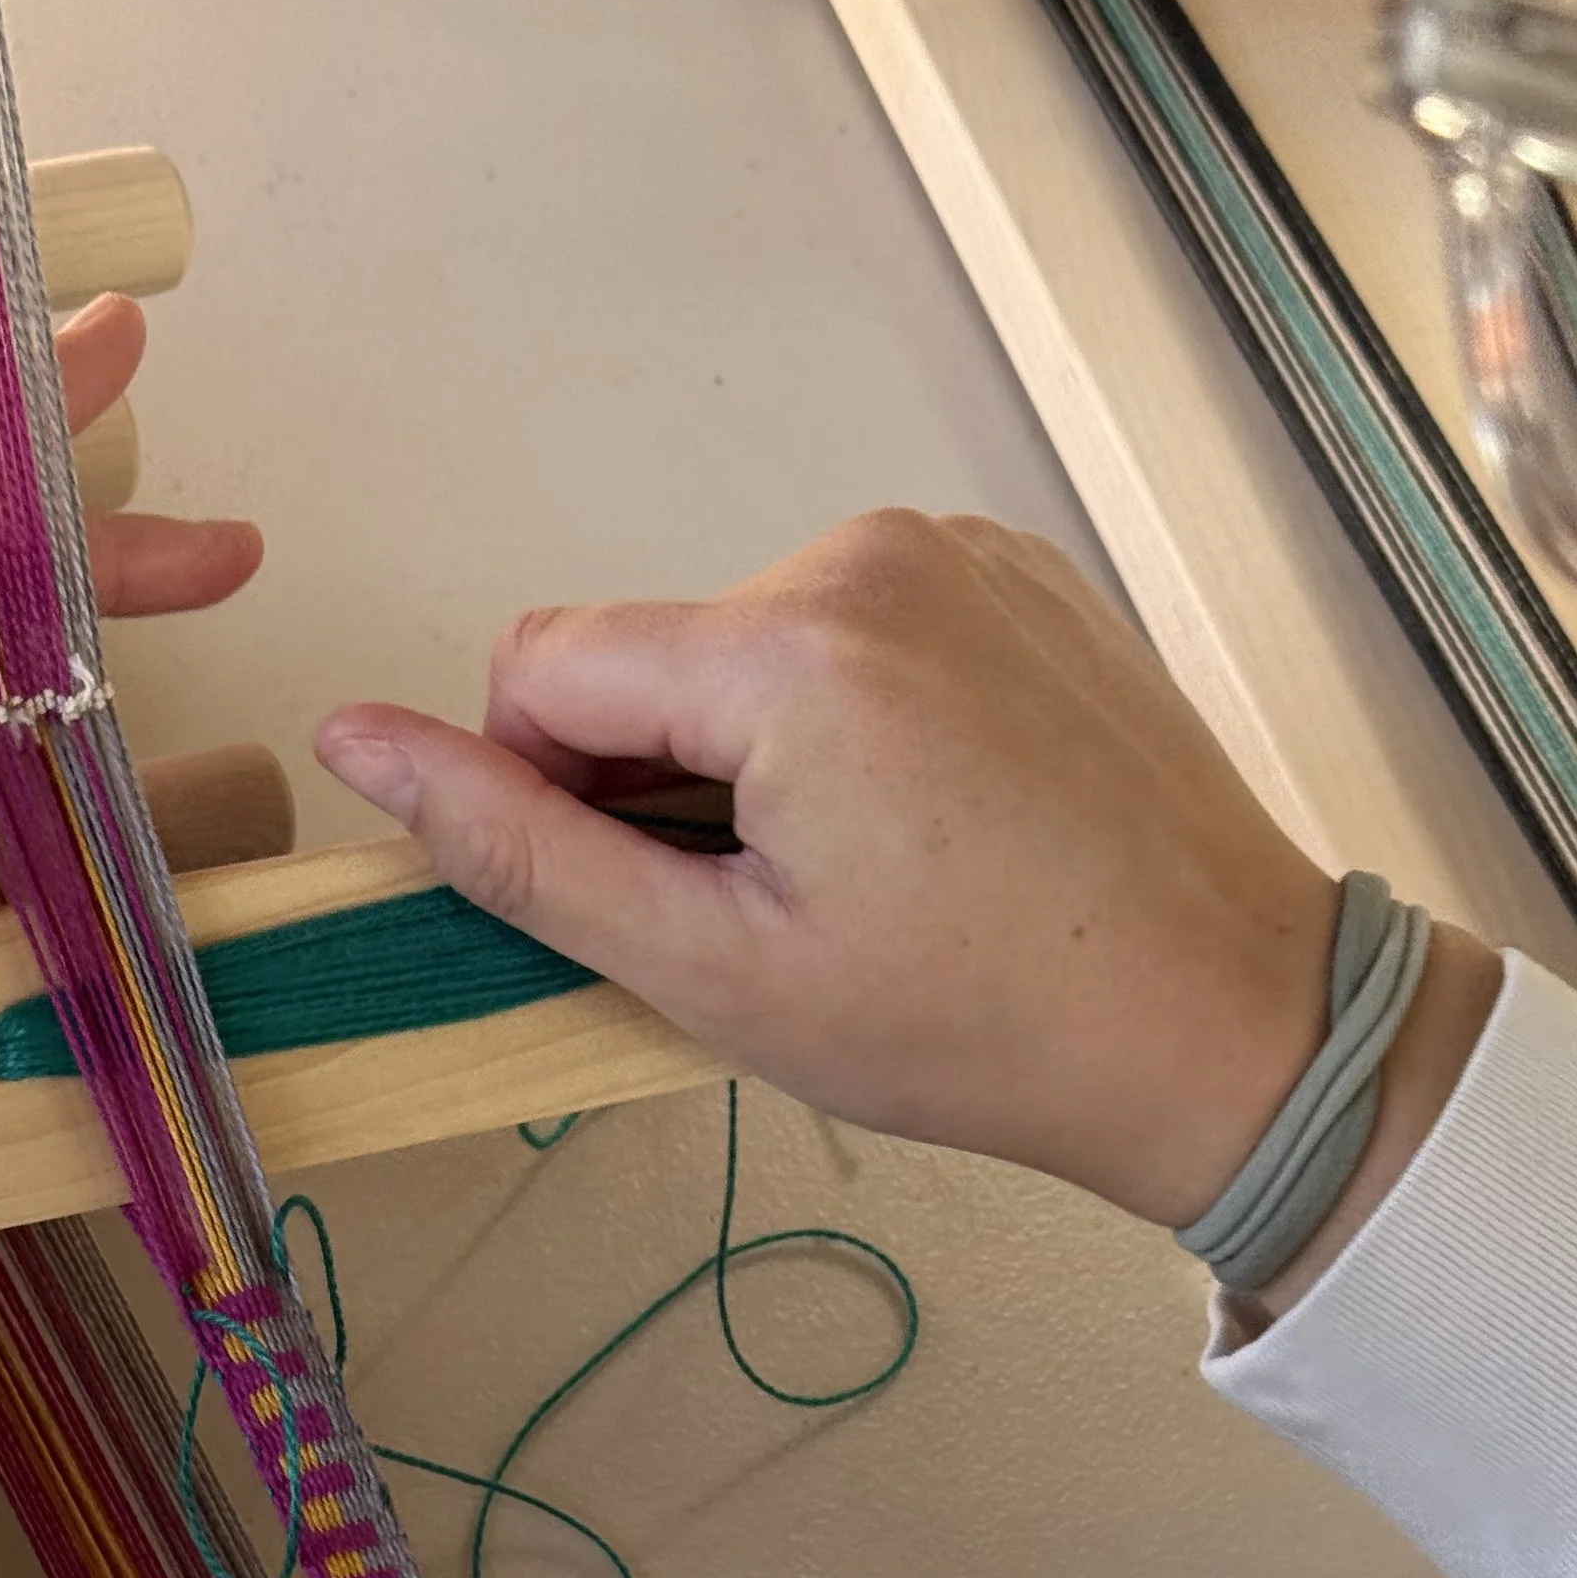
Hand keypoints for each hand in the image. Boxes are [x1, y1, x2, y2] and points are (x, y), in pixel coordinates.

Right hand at [317, 511, 1499, 1308]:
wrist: (1222, 1018)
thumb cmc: (972, 1025)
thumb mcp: (712, 969)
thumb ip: (517, 850)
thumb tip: (354, 740)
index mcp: (783, 649)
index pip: (540, 664)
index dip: (544, 793)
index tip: (645, 898)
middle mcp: (868, 555)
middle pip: (650, 652)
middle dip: (664, 776)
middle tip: (776, 913)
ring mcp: (958, 552)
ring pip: (749, 644)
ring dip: (757, 751)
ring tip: (868, 873)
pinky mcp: (1021, 573)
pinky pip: (857, 626)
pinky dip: (852, 717)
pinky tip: (932, 820)